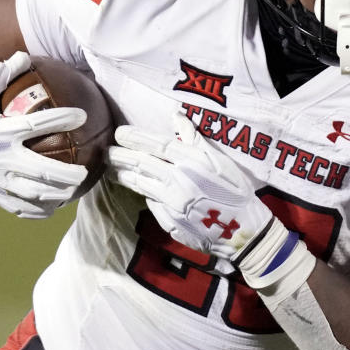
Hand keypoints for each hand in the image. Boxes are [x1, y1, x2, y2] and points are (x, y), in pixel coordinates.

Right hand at [0, 52, 88, 218]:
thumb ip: (0, 75)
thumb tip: (23, 55)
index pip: (35, 124)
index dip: (61, 118)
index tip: (83, 115)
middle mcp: (0, 157)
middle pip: (41, 169)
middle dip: (66, 173)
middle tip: (86, 171)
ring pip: (32, 192)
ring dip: (56, 193)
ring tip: (75, 190)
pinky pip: (17, 205)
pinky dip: (36, 209)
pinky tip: (51, 208)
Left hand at [109, 113, 273, 259]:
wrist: (243, 231)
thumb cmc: (236, 192)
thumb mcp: (221, 162)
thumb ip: (195, 140)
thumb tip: (176, 117)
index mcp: (193, 163)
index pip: (157, 145)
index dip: (136, 138)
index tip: (119, 133)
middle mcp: (178, 181)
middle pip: (142, 165)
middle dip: (121, 157)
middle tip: (106, 152)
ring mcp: (171, 203)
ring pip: (141, 185)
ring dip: (124, 175)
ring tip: (113, 169)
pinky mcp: (169, 221)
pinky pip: (153, 204)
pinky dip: (146, 195)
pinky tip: (141, 191)